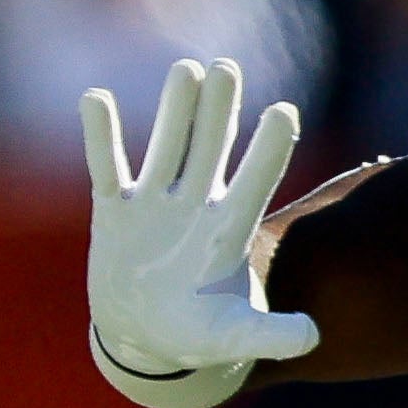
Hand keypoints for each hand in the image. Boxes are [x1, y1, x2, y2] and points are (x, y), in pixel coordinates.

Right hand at [83, 58, 314, 407]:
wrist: (146, 339)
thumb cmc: (199, 335)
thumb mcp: (235, 339)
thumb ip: (271, 335)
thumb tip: (312, 337)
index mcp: (231, 231)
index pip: (256, 182)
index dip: (269, 149)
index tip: (285, 112)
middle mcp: (197, 206)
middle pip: (211, 149)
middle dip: (219, 110)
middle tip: (227, 68)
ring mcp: (156, 204)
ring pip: (167, 147)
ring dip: (175, 110)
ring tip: (186, 70)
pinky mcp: (114, 211)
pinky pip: (106, 167)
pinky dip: (101, 136)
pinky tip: (95, 98)